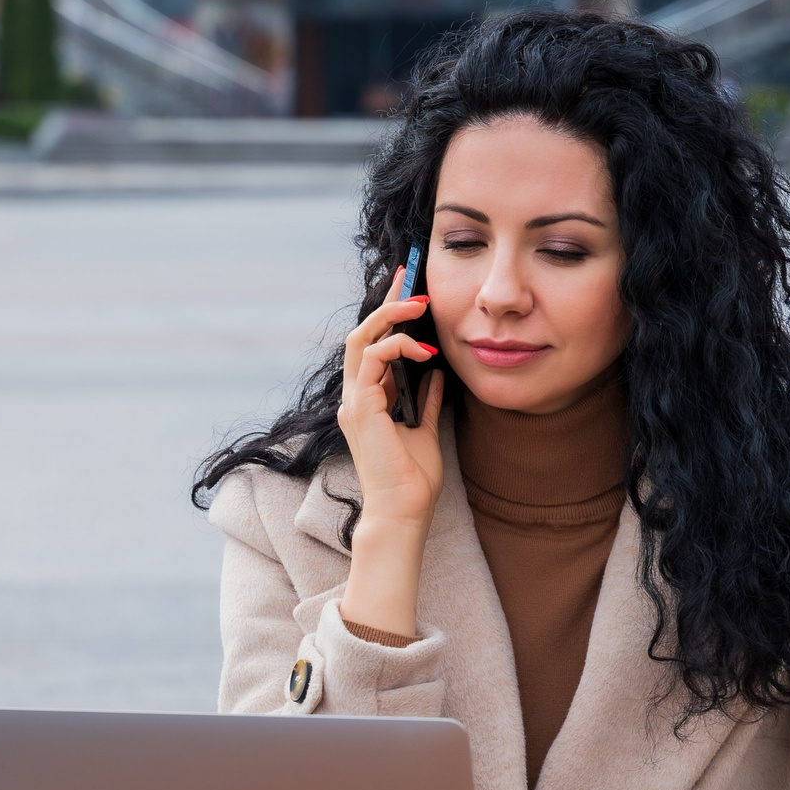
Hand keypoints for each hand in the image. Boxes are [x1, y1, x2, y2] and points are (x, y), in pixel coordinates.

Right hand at [335, 272, 443, 639]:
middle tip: (410, 277)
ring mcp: (354, 402)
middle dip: (386, 303)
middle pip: (361, 335)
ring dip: (391, 318)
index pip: (373, 347)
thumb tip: (435, 373)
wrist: (404, 512)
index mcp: (367, 401)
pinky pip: (373, 361)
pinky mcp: (361, 408)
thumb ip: (424, 401)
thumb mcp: (424, 430)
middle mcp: (355, 397)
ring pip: (361, 341)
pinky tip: (424, 351)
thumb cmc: (412, 480)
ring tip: (420, 306)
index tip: (408, 289)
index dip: (388, 315)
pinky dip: (398, 348)